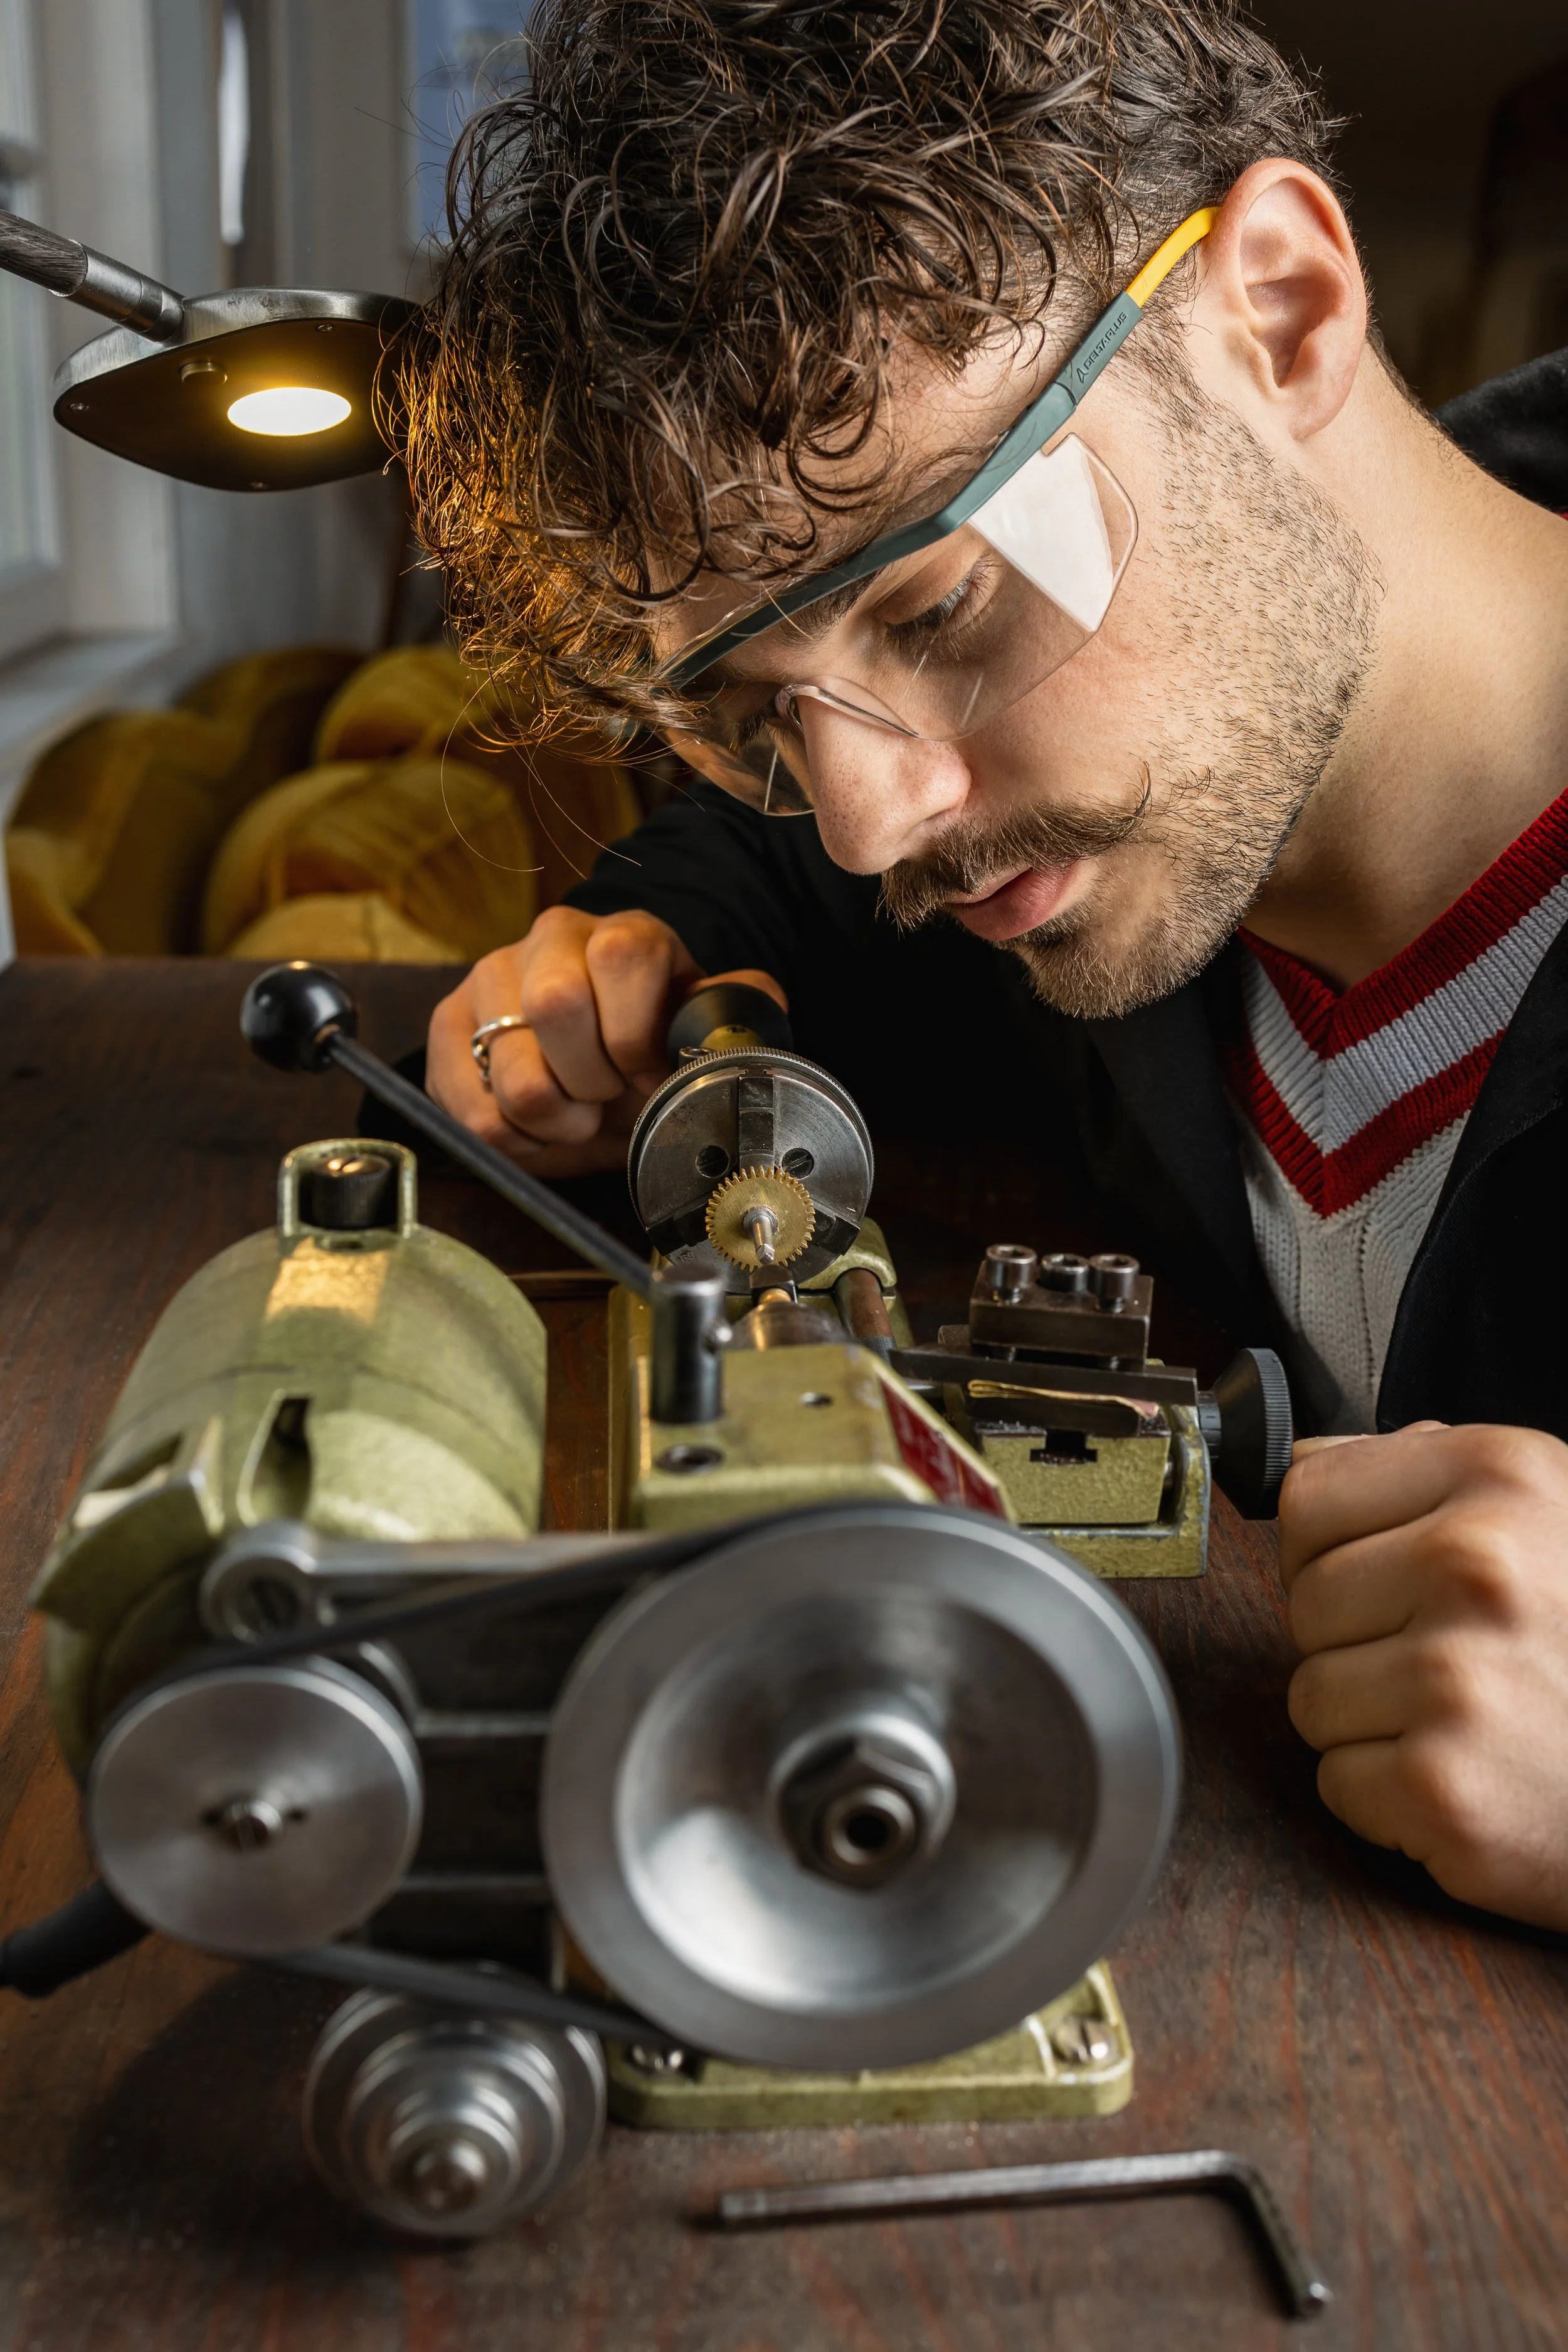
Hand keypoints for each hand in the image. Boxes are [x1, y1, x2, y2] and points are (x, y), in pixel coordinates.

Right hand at [426, 905, 787, 1175]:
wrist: (586, 1076)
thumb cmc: (643, 1054)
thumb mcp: (691, 1034)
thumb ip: (728, 1013)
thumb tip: (755, 1001)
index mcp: (620, 935)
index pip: (624, 956)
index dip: (637, 1034)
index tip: (649, 1078)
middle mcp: (549, 941)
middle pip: (556, 1004)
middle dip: (592, 1079)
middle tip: (606, 1099)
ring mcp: (490, 980)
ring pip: (511, 1069)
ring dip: (554, 1120)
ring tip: (574, 1116)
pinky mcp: (448, 1027)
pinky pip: (470, 1108)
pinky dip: (512, 1139)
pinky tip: (534, 1126)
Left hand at [1280, 1422, 1567, 1926]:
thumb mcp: (1553, 1516)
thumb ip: (1429, 1476)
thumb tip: (1307, 1459)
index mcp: (1501, 1478)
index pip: (1309, 1496)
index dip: (1330, 1547)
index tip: (1380, 1578)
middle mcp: (1477, 1565)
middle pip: (1303, 1601)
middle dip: (1357, 1641)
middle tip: (1455, 1665)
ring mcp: (1458, 1678)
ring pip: (1311, 1697)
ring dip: (1372, 1723)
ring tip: (1472, 1723)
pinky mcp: (1444, 1788)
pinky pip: (1339, 1781)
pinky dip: (1392, 1799)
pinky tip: (1474, 1779)